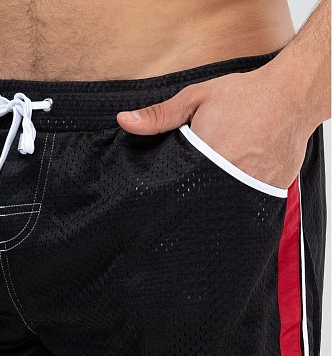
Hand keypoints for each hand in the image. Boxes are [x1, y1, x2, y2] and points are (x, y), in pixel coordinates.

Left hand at [116, 68, 312, 189]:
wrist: (293, 93)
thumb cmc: (244, 95)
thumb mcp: (196, 98)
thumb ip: (159, 115)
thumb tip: (124, 121)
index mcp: (208, 156)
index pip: (177, 187)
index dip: (171, 189)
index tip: (170, 183)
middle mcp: (232, 176)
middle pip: (200, 197)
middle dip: (193, 190)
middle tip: (197, 175)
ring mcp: (255, 185)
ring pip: (224, 201)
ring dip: (216, 192)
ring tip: (221, 172)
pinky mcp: (272, 189)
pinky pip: (248, 199)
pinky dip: (240, 192)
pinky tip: (240, 175)